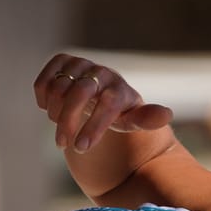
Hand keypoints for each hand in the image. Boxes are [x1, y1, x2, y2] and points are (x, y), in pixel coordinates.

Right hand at [34, 53, 174, 153]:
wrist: (101, 92)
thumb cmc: (118, 112)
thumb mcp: (132, 119)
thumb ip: (146, 119)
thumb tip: (167, 114)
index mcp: (120, 87)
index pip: (107, 104)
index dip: (93, 127)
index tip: (82, 149)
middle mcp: (100, 71)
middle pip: (79, 93)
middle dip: (68, 122)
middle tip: (62, 144)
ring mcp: (80, 63)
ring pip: (58, 88)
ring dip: (55, 113)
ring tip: (61, 127)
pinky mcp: (61, 61)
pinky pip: (43, 82)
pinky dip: (43, 98)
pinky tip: (51, 108)